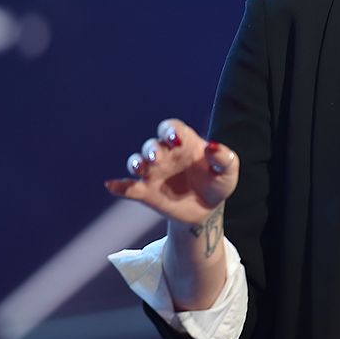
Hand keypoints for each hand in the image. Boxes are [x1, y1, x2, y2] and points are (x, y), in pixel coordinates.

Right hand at [104, 119, 238, 225]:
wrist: (207, 209)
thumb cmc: (218, 182)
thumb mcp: (228, 171)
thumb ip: (224, 158)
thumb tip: (212, 147)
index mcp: (184, 143)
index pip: (172, 129)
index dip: (170, 131)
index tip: (175, 141)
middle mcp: (165, 155)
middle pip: (152, 145)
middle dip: (151, 150)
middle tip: (156, 159)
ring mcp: (153, 173)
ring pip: (137, 162)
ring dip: (135, 163)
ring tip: (139, 168)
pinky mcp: (145, 192)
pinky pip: (128, 188)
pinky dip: (119, 186)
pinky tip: (111, 185)